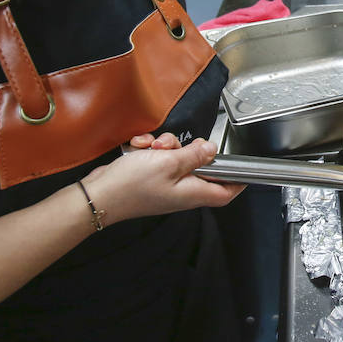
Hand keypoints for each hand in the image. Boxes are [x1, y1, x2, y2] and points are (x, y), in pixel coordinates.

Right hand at [84, 133, 241, 223]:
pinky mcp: (150, 179)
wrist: (97, 195)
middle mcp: (181, 192)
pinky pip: (158, 160)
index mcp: (192, 193)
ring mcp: (165, 186)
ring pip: (177, 159)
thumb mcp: (168, 163)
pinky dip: (150, 151)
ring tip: (151, 148)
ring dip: (165, 147)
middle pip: (199, 167)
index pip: (225, 192)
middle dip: (189, 149)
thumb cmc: (130, 186)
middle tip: (174, 146)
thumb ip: (194, 155)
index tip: (244, 169)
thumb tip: (212, 150)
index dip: (238, 181)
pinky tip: (139, 149)